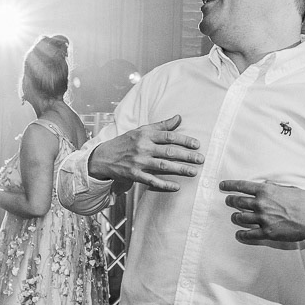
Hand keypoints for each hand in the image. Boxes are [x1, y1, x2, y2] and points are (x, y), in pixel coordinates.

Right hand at [87, 115, 203, 191]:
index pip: (168, 136)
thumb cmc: (124, 142)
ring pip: (163, 166)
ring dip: (179, 169)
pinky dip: (164, 184)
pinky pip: (152, 181)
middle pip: (169, 151)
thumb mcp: (141, 130)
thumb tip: (178, 118)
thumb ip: (161, 126)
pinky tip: (176, 186)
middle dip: (186, 155)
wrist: (103, 157)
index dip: (184, 140)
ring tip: (193, 172)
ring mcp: (138, 162)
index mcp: (145, 135)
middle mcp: (142, 147)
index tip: (197, 144)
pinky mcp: (134, 175)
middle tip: (200, 159)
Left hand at [220, 180, 304, 244]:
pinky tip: (239, 234)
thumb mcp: (289, 188)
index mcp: (266, 191)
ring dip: (235, 217)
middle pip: (238, 202)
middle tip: (228, 201)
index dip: (230, 185)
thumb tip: (266, 185)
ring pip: (240, 218)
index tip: (222, 186)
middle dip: (230, 201)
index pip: (242, 186)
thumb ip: (274, 188)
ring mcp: (263, 219)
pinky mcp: (267, 233)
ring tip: (235, 217)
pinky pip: (248, 234)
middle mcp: (261, 204)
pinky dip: (241, 235)